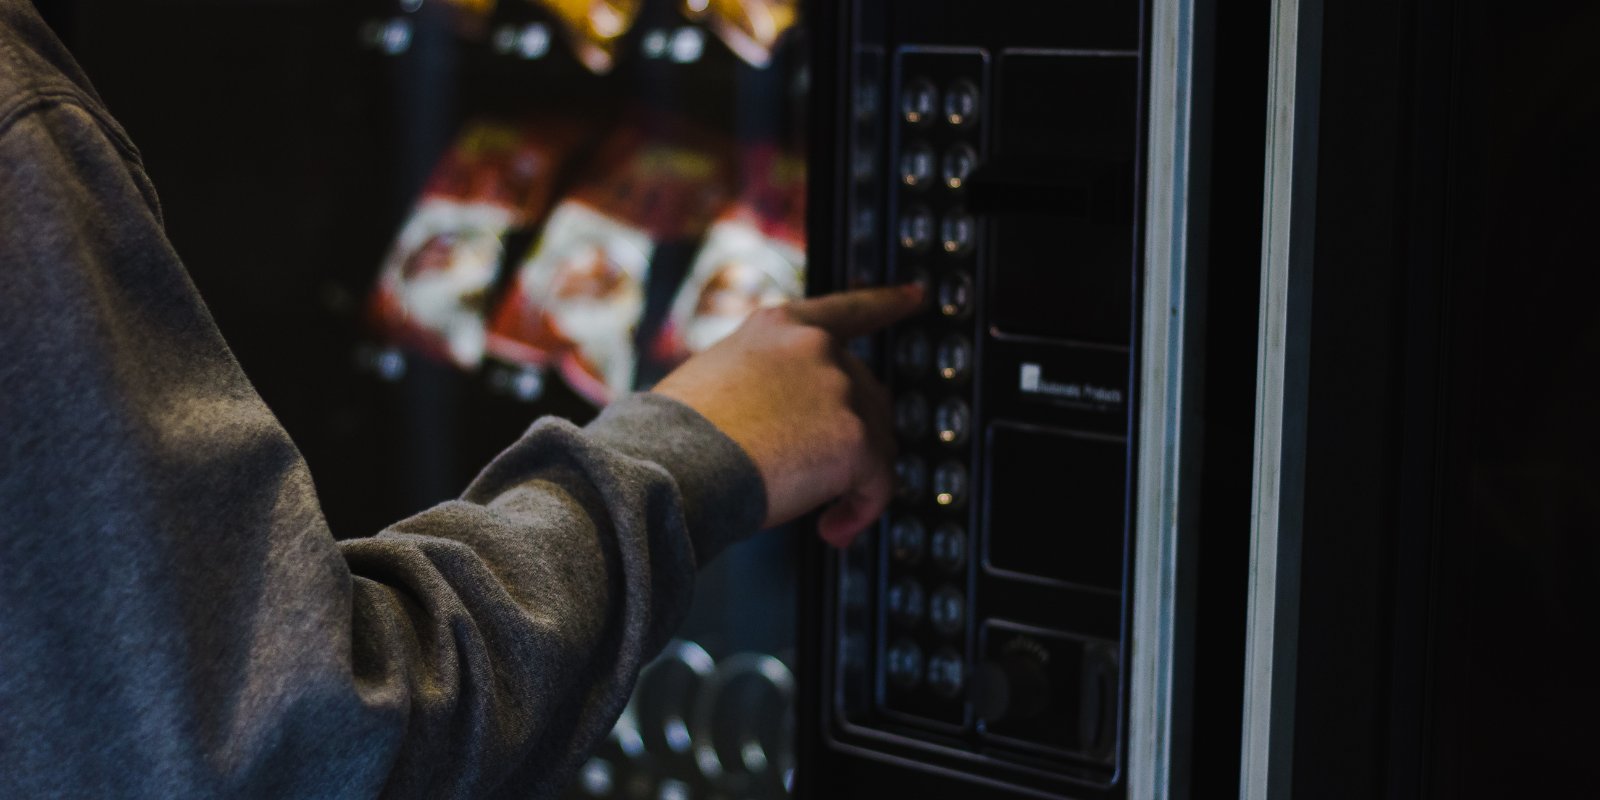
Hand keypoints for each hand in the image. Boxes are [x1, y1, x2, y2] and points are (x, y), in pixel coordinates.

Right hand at [653, 285, 922, 546]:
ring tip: (820, 518)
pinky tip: (831, 531)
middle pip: (867, 395)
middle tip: (820, 483)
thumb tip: (789, 428)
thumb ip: (763, 384)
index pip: (845, 310)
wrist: (669, 466)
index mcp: (778, 328)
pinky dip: (860, 511)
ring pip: (877, 442)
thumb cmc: (672, 438)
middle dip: (851, 442)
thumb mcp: (714, 381)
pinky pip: (878, 483)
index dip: (886, 303)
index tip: (915, 295)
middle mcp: (816, 348)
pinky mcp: (856, 438)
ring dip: (853, 483)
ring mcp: (840, 389)